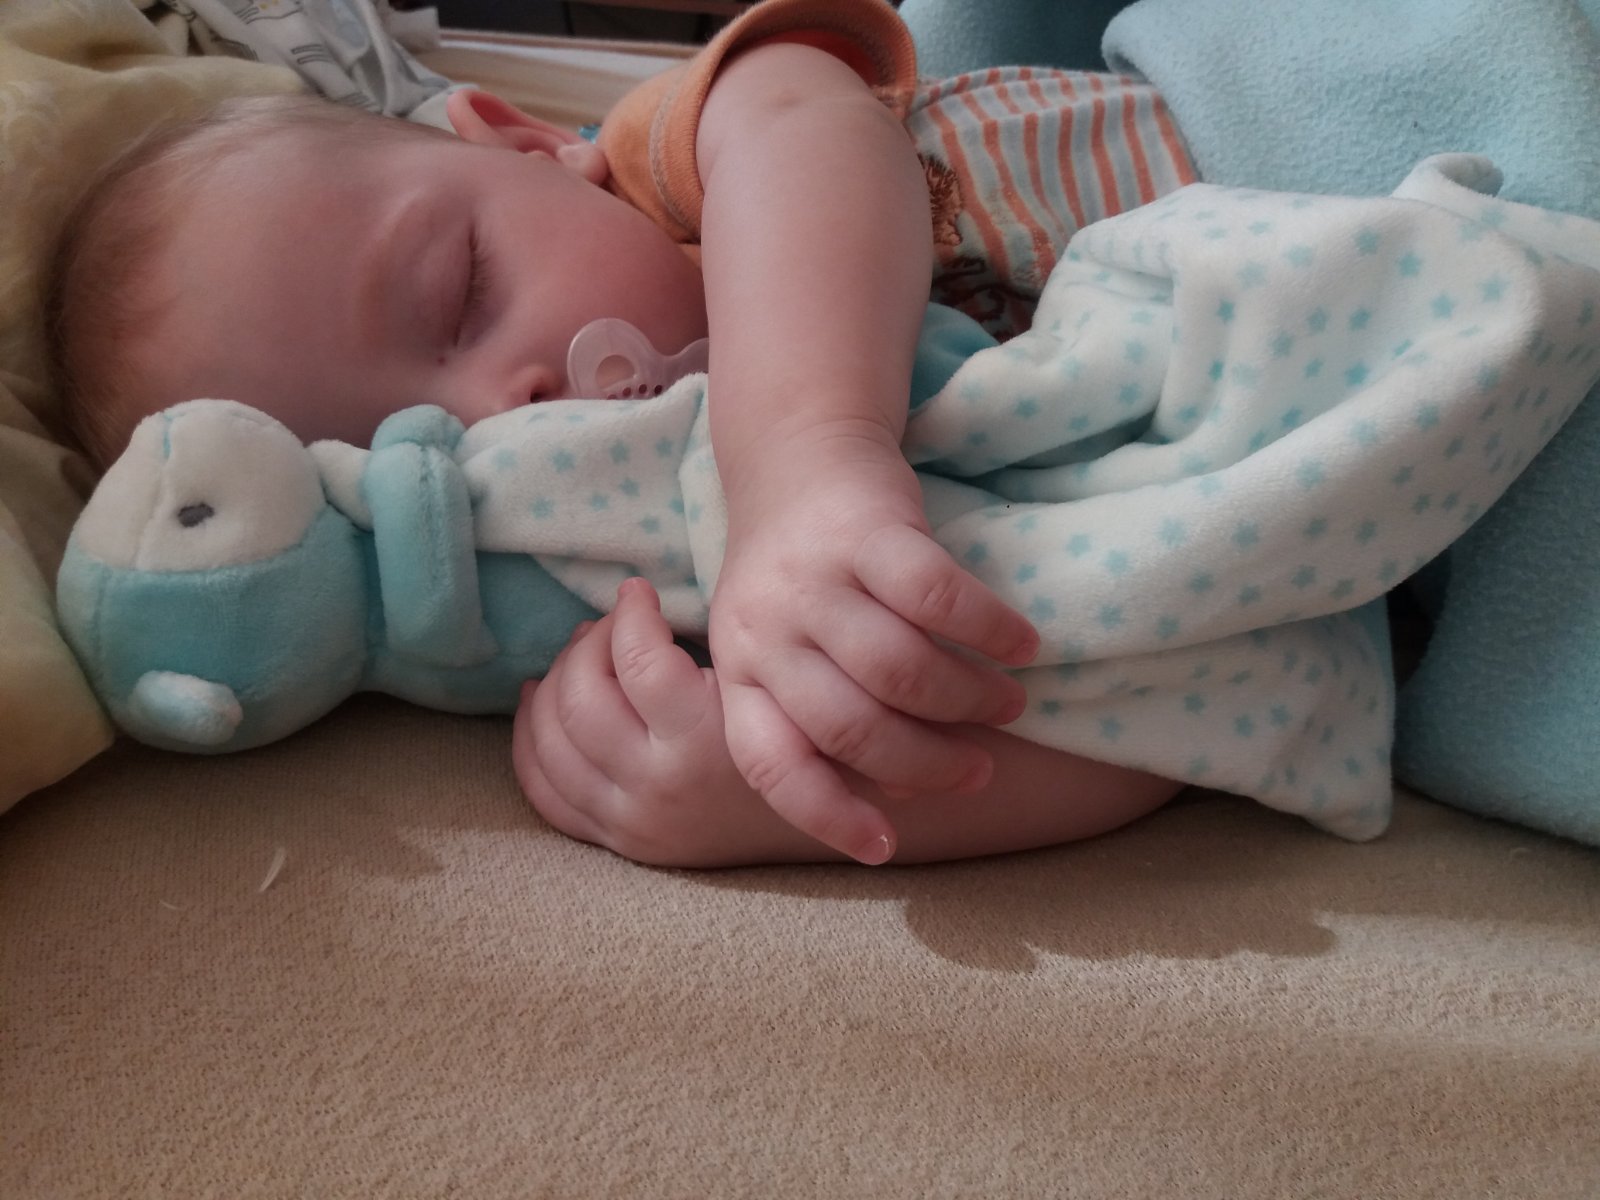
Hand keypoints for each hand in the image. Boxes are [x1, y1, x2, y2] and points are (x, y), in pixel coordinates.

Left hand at [513, 578, 810, 868]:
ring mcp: (635, 823)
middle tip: (608, 624)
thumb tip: (644, 591)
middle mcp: (661, 790)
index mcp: (705, 743)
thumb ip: (716, 640)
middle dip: (584, 646)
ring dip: (552, 686)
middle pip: (579, 702)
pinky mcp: (621, 843)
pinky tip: (541, 704)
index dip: (629, 612)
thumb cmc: (810, 731)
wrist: (837, 816)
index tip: (638, 590)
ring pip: (551, 746)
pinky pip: (547, 796)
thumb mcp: (773, 678)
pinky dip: (532, 745)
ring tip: (578, 656)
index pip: (636, 661)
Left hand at [709, 424, 1039, 865]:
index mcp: (740, 671)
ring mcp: (812, 577)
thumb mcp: (787, 649)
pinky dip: (989, 629)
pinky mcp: (864, 528)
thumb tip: (901, 792)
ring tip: (1007, 704)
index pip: (772, 764)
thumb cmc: (804, 577)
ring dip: (967, 699)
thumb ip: (827, 717)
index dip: (827, 815)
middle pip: (852, 727)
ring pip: (900, 670)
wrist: (796, 455)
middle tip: (980, 768)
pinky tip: (1022, 644)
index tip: (885, 849)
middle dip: (928, 763)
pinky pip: (937, 597)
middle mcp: (764, 629)